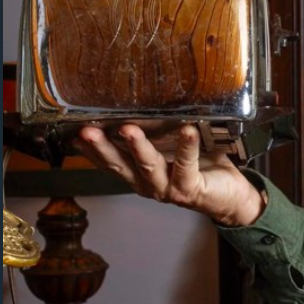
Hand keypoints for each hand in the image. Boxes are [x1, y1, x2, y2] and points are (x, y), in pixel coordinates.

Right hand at [76, 124, 264, 226]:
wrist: (230, 197)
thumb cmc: (198, 169)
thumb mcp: (169, 150)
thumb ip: (153, 136)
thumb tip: (137, 107)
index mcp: (139, 175)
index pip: (108, 162)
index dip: (89, 149)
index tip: (74, 133)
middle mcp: (148, 184)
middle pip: (120, 165)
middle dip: (102, 147)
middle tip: (88, 131)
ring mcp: (168, 188)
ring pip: (148, 166)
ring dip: (137, 147)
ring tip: (128, 130)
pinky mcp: (190, 189)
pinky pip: (187, 165)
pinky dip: (186, 146)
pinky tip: (187, 130)